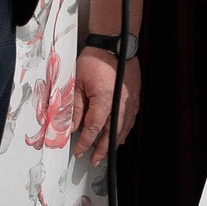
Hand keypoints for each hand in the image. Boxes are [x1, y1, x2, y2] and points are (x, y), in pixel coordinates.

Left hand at [74, 45, 140, 164]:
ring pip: (123, 129)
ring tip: (106, 153)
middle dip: (102, 149)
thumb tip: (71, 127)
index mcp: (105, 99)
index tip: (79, 151)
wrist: (115, 44)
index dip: (86, 142)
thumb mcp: (78, 83)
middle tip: (94, 160)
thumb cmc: (95, 60)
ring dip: (114, 143)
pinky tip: (119, 137)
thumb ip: (76, 107)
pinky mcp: (135, 98)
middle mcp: (121, 103)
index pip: (94, 128)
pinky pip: (130, 120)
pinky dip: (123, 131)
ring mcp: (131, 102)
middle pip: (112, 134)